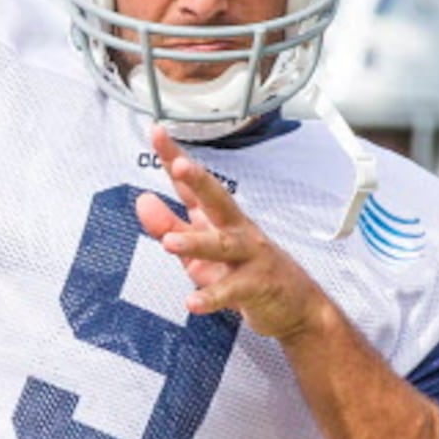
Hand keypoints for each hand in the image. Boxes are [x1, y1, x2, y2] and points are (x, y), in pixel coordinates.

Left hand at [137, 125, 328, 340]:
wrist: (296, 306)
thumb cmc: (245, 272)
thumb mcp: (199, 251)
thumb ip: (170, 226)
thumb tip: (142, 202)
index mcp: (220, 219)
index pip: (194, 185)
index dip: (175, 158)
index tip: (157, 132)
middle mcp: (236, 231)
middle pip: (217, 200)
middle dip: (197, 181)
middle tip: (177, 166)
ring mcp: (249, 257)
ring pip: (223, 245)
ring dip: (196, 242)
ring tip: (169, 243)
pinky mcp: (257, 287)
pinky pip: (232, 291)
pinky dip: (212, 297)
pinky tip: (192, 303)